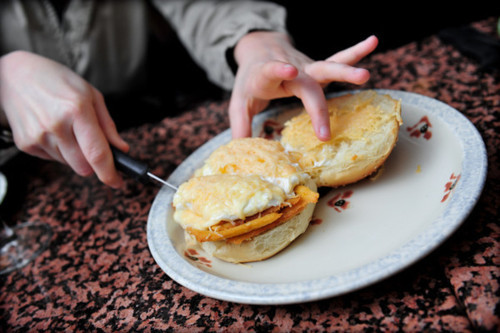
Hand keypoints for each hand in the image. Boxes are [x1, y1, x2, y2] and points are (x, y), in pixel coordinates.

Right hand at [0, 51, 128, 187]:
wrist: (14, 75)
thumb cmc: (57, 81)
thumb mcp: (91, 95)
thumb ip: (108, 125)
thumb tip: (121, 149)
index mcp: (77, 110)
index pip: (97, 153)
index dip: (109, 173)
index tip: (117, 182)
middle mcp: (56, 125)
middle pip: (84, 166)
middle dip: (92, 161)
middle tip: (90, 142)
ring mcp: (38, 136)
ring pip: (69, 164)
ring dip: (75, 154)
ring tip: (67, 127)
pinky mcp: (26, 144)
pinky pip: (52, 159)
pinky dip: (59, 150)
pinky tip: (53, 129)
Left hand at [228, 32, 377, 140]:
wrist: (259, 48)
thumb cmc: (250, 79)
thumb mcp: (238, 102)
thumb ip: (240, 125)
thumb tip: (240, 150)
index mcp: (265, 76)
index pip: (271, 71)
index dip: (278, 70)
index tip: (288, 70)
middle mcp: (289, 69)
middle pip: (306, 83)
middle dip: (317, 103)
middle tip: (324, 129)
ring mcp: (305, 67)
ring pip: (326, 67)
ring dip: (345, 71)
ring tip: (365, 75)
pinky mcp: (316, 68)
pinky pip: (337, 59)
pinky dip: (355, 53)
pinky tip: (373, 41)